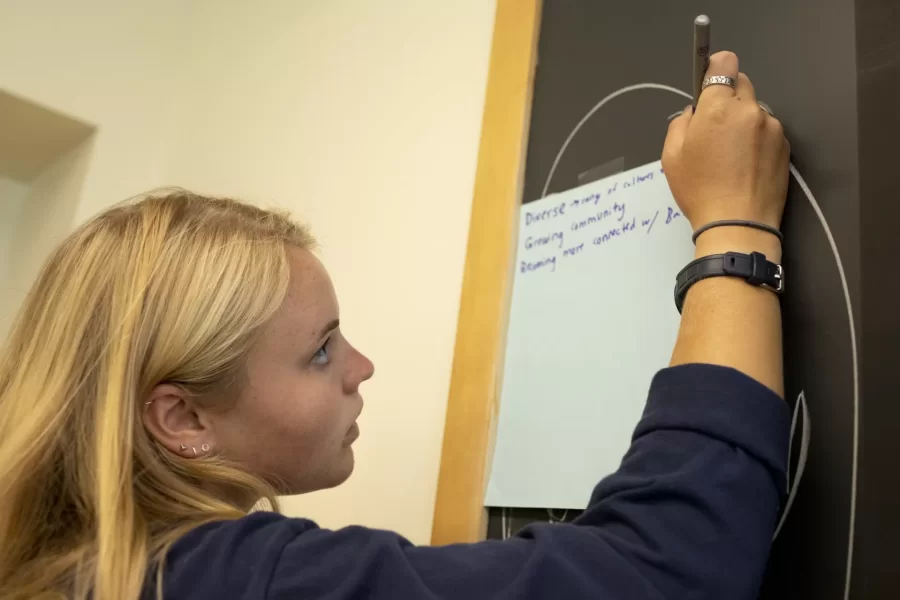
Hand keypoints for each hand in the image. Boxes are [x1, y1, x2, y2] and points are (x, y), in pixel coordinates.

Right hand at [662, 51, 789, 250]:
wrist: (737, 224)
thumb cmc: (699, 190)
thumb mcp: (671, 156)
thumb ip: (681, 123)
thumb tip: (694, 113)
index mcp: (719, 107)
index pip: (725, 63)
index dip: (716, 70)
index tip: (710, 84)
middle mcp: (749, 110)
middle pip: (742, 83)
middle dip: (728, 97)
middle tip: (714, 127)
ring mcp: (771, 127)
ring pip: (754, 110)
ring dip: (743, 121)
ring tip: (730, 155)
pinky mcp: (785, 146)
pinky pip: (767, 131)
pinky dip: (756, 140)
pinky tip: (745, 165)